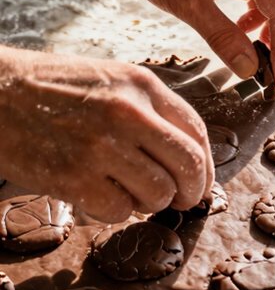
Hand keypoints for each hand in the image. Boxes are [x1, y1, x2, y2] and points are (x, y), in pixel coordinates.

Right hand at [0, 47, 213, 222]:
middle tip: (182, 201)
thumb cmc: (53, 88)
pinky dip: (115, 210)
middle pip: (188, 166)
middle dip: (192, 192)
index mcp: (141, 85)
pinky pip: (119, 211)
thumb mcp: (110, 79)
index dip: (206, 165)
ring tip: (127, 189)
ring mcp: (102, 146)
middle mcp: (128, 113)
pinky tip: (97, 192)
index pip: (197, 131)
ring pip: (158, 194)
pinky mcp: (75, 178)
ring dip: (150, 202)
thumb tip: (189, 153)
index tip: (201, 182)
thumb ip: (150, 108)